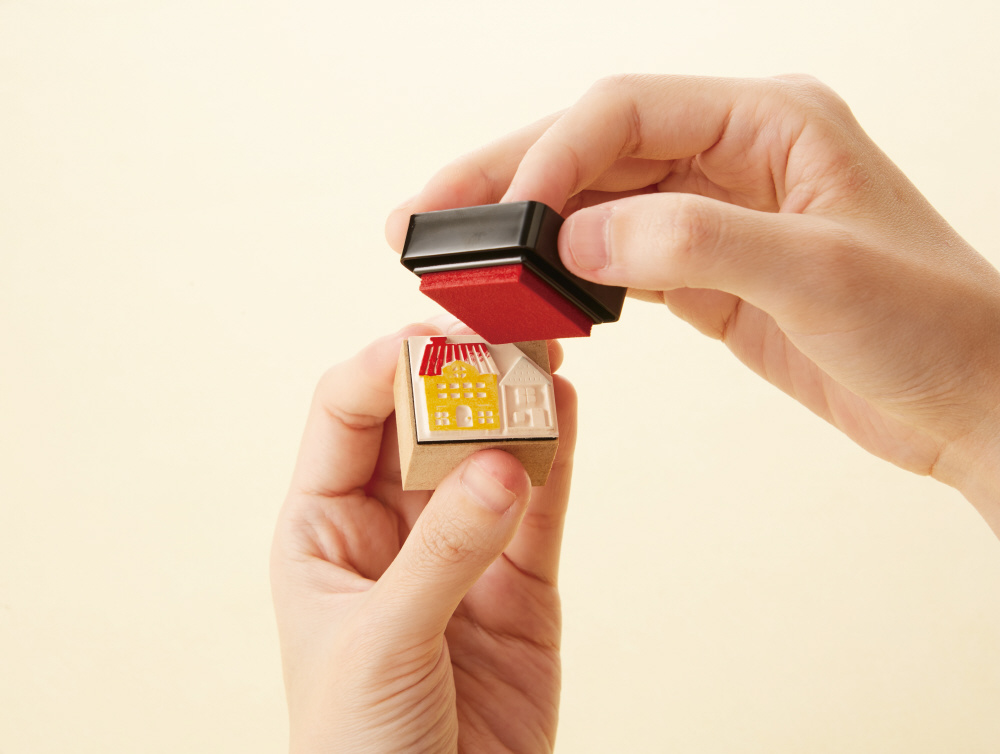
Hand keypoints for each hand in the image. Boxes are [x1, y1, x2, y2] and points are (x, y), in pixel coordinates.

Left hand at [271, 322, 576, 751]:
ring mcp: (459, 550)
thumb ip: (441, 552)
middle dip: (457, 376)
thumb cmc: (359, 750)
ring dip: (513, 405)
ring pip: (487, 453)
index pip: (346, 415)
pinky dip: (556, 458)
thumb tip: (498, 466)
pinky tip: (564, 410)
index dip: (383, 368)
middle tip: (498, 341)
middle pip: (422, 422)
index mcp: (324, 529)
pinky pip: (541, 506)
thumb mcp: (382, 644)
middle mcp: (391, 527)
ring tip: (541, 358)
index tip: (428, 343)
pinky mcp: (519, 582)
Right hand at [386, 74, 999, 533]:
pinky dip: (564, 273)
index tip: (499, 214)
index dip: (551, 153)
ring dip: (523, 227)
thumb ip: (695, 242)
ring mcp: (715, 211)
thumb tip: (580, 233)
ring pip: (594, 200)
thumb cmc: (934, 326)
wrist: (971, 401)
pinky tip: (523, 290)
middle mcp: (734, 153)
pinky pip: (614, 256)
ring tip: (452, 257)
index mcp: (770, 120)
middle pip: (593, 146)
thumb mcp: (819, 273)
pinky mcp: (705, 271)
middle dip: (505, 179)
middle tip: (422, 216)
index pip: (627, 109)